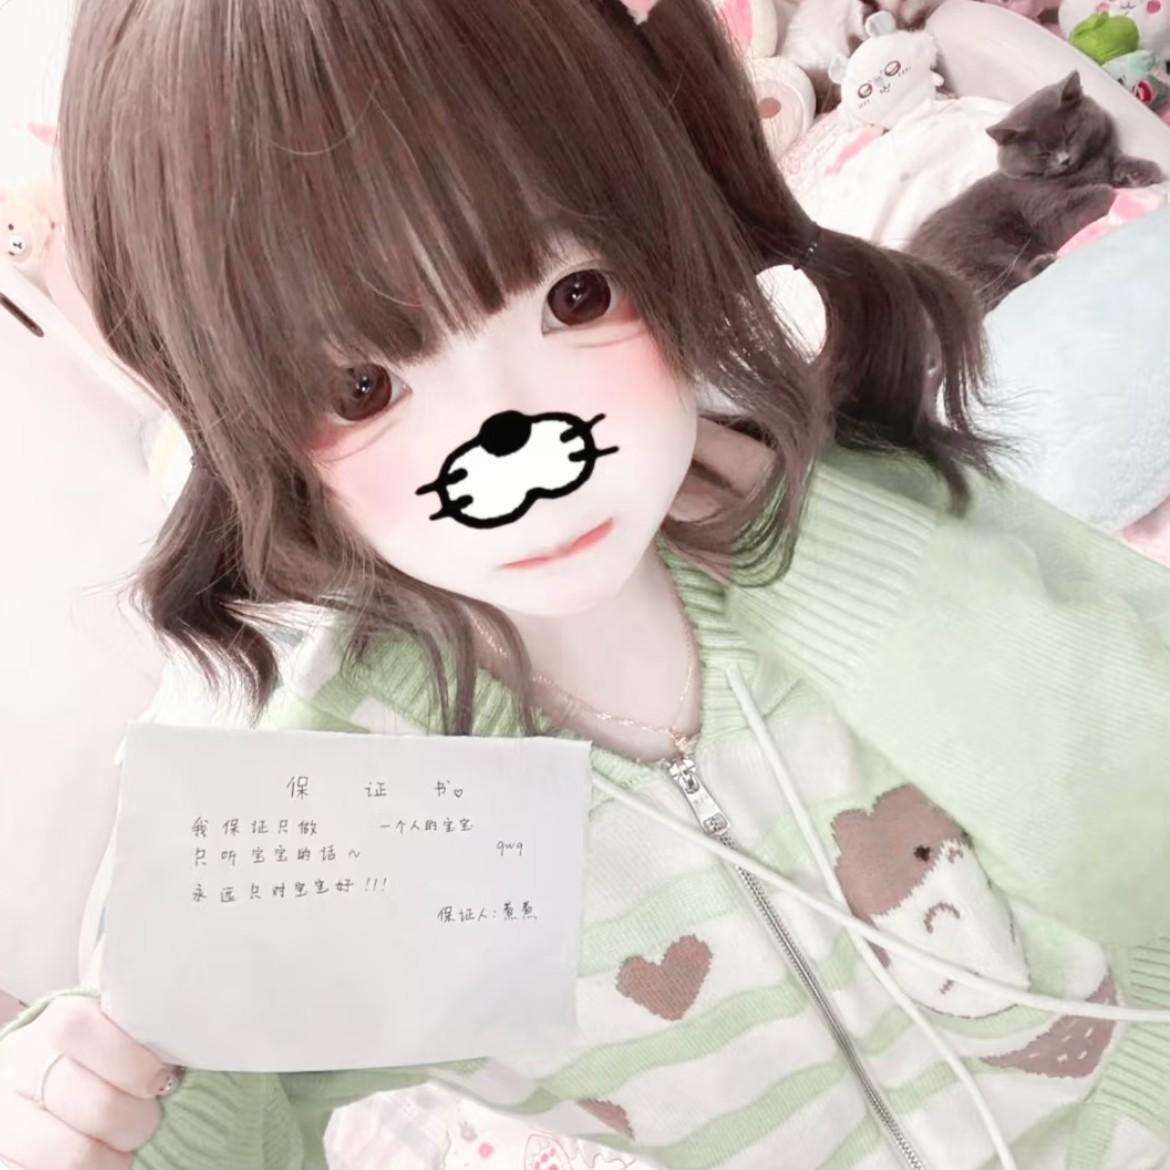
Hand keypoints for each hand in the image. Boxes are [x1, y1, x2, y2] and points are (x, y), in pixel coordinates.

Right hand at [0, 996, 180, 1169]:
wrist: (35, 1077)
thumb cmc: (96, 1054)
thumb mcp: (113, 1031)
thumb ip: (142, 1038)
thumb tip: (187, 1063)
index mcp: (61, 1023)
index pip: (85, 1032)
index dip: (132, 1063)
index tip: (161, 1081)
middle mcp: (25, 1067)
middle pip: (97, 1105)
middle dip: (138, 1123)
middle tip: (149, 1124)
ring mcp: (7, 1116)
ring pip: (71, 1154)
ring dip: (111, 1162)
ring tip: (124, 1154)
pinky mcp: (1, 1157)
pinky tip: (97, 1165)